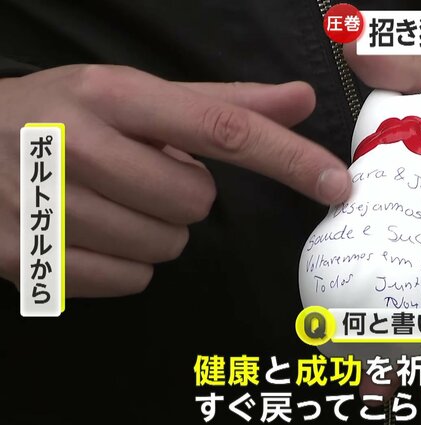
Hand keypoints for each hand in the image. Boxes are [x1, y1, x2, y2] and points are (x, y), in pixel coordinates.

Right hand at [0, 65, 351, 296]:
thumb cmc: (66, 115)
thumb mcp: (134, 96)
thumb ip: (223, 103)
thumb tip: (302, 99)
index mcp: (112, 95)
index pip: (222, 129)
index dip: (288, 158)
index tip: (337, 183)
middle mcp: (73, 141)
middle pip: (194, 204)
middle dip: (183, 198)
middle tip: (142, 178)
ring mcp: (39, 200)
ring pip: (162, 247)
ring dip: (154, 231)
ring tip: (114, 201)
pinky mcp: (21, 253)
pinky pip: (124, 281)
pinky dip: (124, 265)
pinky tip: (93, 232)